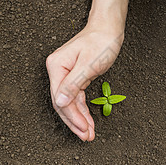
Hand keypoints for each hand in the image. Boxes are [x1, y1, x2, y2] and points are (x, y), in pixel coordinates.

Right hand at [46, 21, 123, 141]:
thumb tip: (60, 103)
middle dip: (75, 121)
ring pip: (70, 102)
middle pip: (63, 103)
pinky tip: (88, 119)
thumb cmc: (101, 41)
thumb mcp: (89, 64)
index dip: (72, 117)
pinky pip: (77, 97)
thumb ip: (73, 84)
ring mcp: (66, 74)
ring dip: (80, 118)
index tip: (84, 129)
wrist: (108, 29)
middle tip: (86, 136)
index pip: (61, 98)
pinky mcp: (75, 76)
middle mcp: (58, 71)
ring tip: (88, 133)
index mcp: (57, 67)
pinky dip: (83, 109)